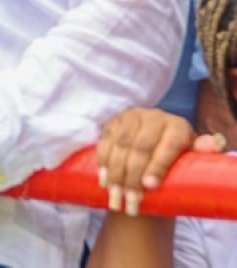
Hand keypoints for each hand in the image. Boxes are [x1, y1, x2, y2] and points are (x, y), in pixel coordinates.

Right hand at [96, 107, 216, 215]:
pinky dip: (103, 161)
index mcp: (177, 126)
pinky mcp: (113, 122)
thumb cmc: (178, 160)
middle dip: (132, 176)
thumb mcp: (192, 157)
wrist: (155, 151)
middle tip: (130, 201)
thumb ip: (202, 150)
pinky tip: (104, 179)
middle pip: (140, 148)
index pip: (167, 145)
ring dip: (115, 173)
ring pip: (120, 146)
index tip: (150, 187)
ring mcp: (131, 117)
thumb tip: (215, 143)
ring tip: (115, 196)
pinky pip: (105, 141)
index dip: (157, 165)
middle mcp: (153, 117)